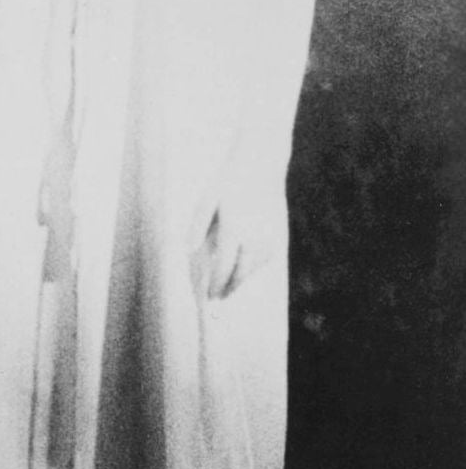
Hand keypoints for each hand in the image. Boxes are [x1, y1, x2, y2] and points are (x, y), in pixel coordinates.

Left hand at [194, 183, 285, 299]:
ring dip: (241, 279)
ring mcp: (270, 237)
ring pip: (254, 269)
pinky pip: (265, 260)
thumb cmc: (227, 183)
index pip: (224, 268)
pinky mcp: (279, 235)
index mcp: (234, 230)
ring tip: (227, 287)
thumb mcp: (206, 200)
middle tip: (217, 300)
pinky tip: (243, 268)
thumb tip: (189, 250)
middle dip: (229, 289)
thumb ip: (197, 226)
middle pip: (241, 274)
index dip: (216, 286)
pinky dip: (253, 267)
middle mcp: (254, 238)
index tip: (209, 298)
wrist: (260, 167)